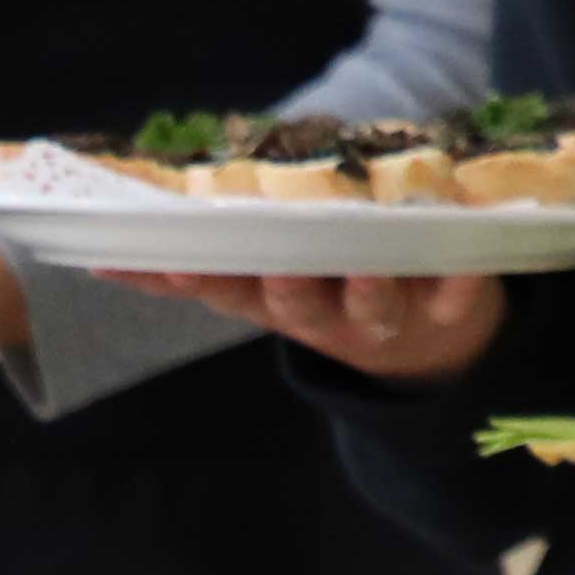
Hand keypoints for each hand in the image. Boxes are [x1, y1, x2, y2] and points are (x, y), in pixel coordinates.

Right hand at [97, 265, 508, 381]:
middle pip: (293, 303)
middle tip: (272, 262)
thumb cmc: (333, 280)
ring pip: (369, 306)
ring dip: (366, 286)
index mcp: (274, 296)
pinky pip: (455, 296)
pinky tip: (465, 267)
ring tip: (368, 262)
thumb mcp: (271, 271)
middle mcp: (323, 313)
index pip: (222, 288)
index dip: (190, 278)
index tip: (161, 259)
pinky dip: (459, 283)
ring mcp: (385, 316)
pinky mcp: (447, 308)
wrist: (431, 343)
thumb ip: (211, 246)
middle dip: (280, 285)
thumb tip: (110, 230)